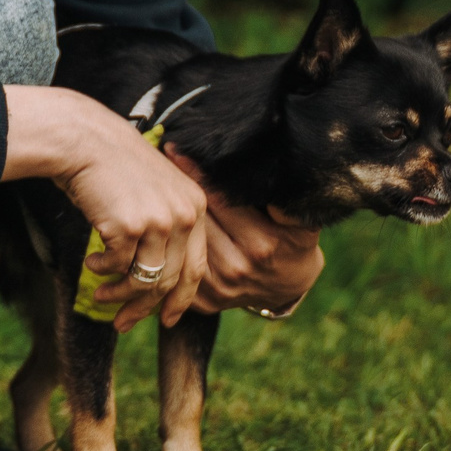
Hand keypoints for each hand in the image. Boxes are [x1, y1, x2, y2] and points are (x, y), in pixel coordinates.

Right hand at [2, 85, 208, 328]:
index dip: (182, 299)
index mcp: (197, 206)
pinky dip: (100, 269)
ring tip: (101, 294)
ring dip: (119, 294)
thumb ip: (165, 229)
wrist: (85, 140)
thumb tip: (155, 279)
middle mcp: (185, 215)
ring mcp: (161, 222)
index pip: (196, 267)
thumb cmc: (114, 167)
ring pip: (143, 280)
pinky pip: (116, 265)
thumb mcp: (155, 193)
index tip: (168, 320)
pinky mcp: (132, 227)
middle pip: (170, 280)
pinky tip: (90, 261)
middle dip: (144, 308)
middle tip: (123, 323)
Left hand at [164, 150, 324, 315]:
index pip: (220, 200)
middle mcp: (237, 266)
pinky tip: (152, 226)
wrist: (289, 288)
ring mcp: (219, 287)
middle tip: (153, 161)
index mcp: (261, 243)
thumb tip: (270, 167)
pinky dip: (167, 248)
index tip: (175, 150)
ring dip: (166, 218)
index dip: (196, 174)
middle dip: (174, 192)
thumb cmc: (293, 245)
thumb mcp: (302, 222)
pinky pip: (180, 269)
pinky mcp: (205, 301)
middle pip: (197, 220)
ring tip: (148, 189)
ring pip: (183, 243)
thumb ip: (287, 201)